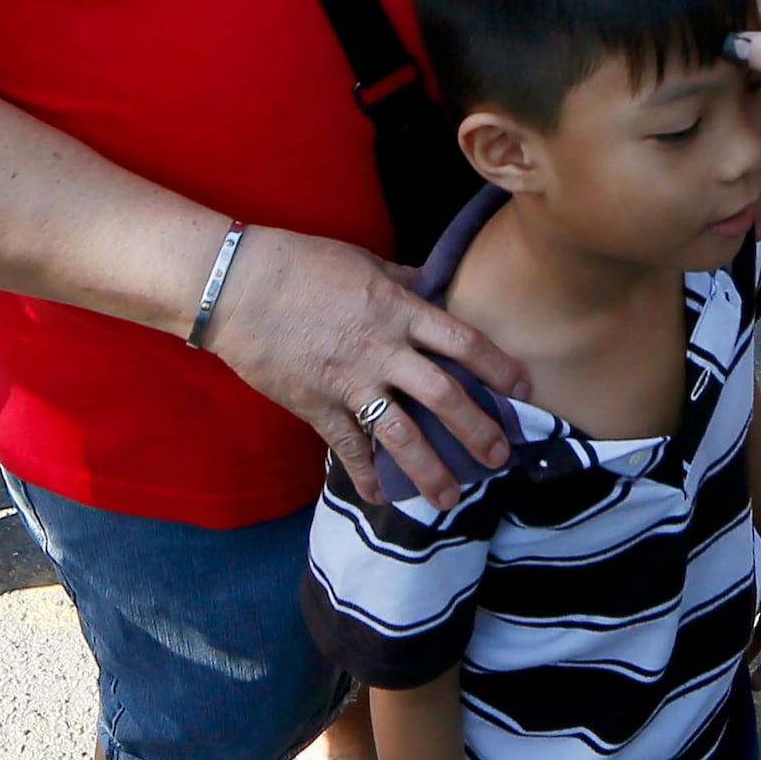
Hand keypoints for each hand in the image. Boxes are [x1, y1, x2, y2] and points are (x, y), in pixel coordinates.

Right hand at [204, 225, 530, 508]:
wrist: (236, 286)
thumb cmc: (300, 264)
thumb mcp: (362, 261)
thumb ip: (401, 280)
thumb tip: (429, 285)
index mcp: (398, 310)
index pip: (464, 342)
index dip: (499, 368)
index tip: (523, 390)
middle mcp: (382, 350)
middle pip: (444, 397)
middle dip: (478, 431)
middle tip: (500, 457)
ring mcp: (349, 382)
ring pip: (401, 436)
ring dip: (430, 471)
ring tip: (452, 498)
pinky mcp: (316, 406)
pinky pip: (347, 448)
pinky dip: (365, 476)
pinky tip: (382, 496)